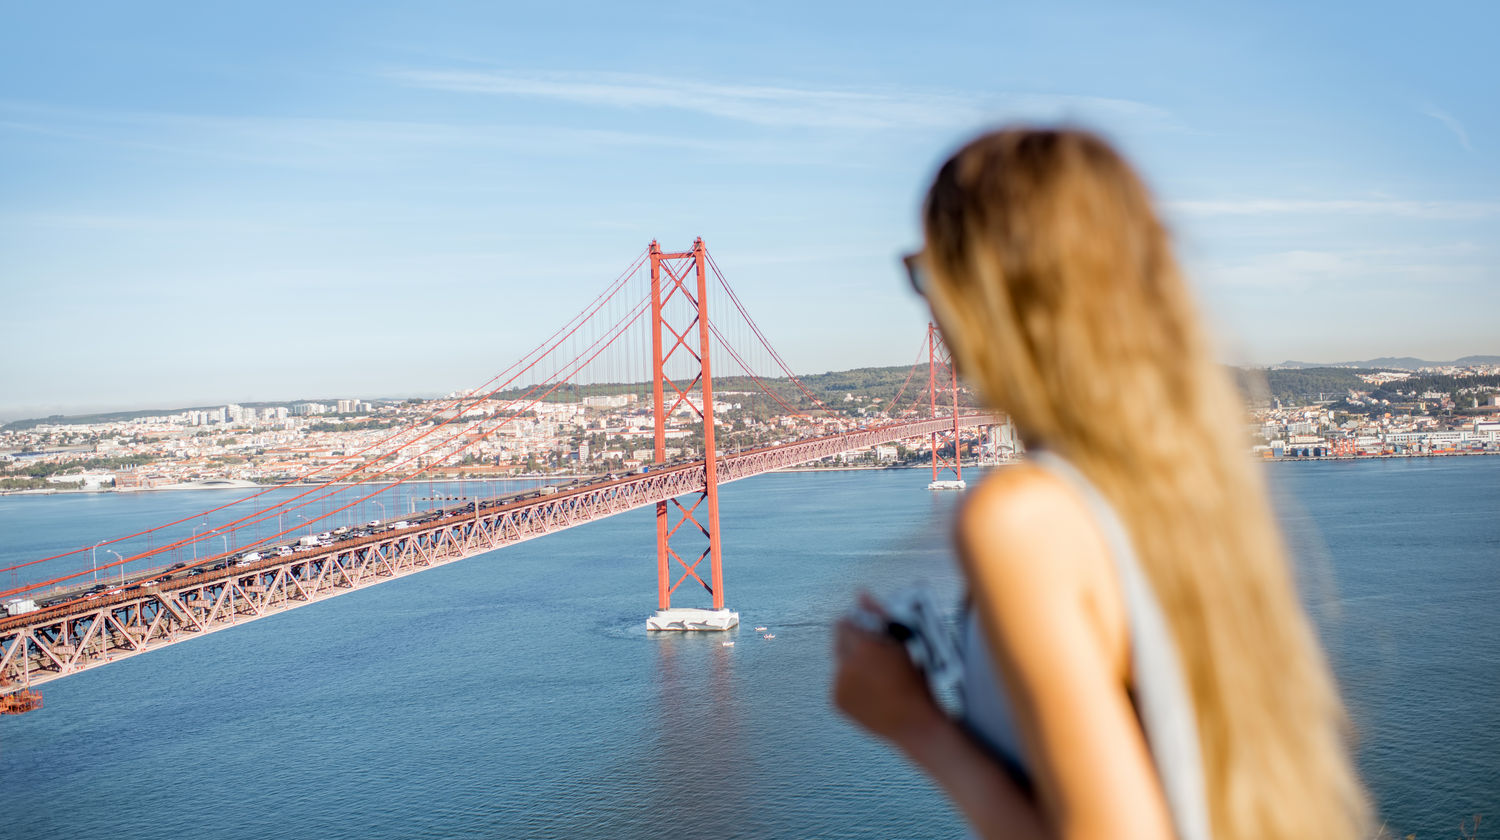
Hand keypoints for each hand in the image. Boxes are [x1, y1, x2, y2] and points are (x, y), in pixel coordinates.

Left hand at [832, 592, 943, 744]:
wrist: (914, 722)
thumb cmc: (914, 679)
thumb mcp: (902, 642)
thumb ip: (878, 614)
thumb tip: (860, 591)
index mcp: (863, 646)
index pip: (844, 624)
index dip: (856, 626)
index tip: (866, 632)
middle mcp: (845, 664)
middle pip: (837, 643)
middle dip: (851, 644)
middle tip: (871, 655)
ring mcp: (838, 684)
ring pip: (838, 664)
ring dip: (851, 665)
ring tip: (875, 677)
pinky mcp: (836, 701)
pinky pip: (839, 685)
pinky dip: (850, 685)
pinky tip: (870, 693)